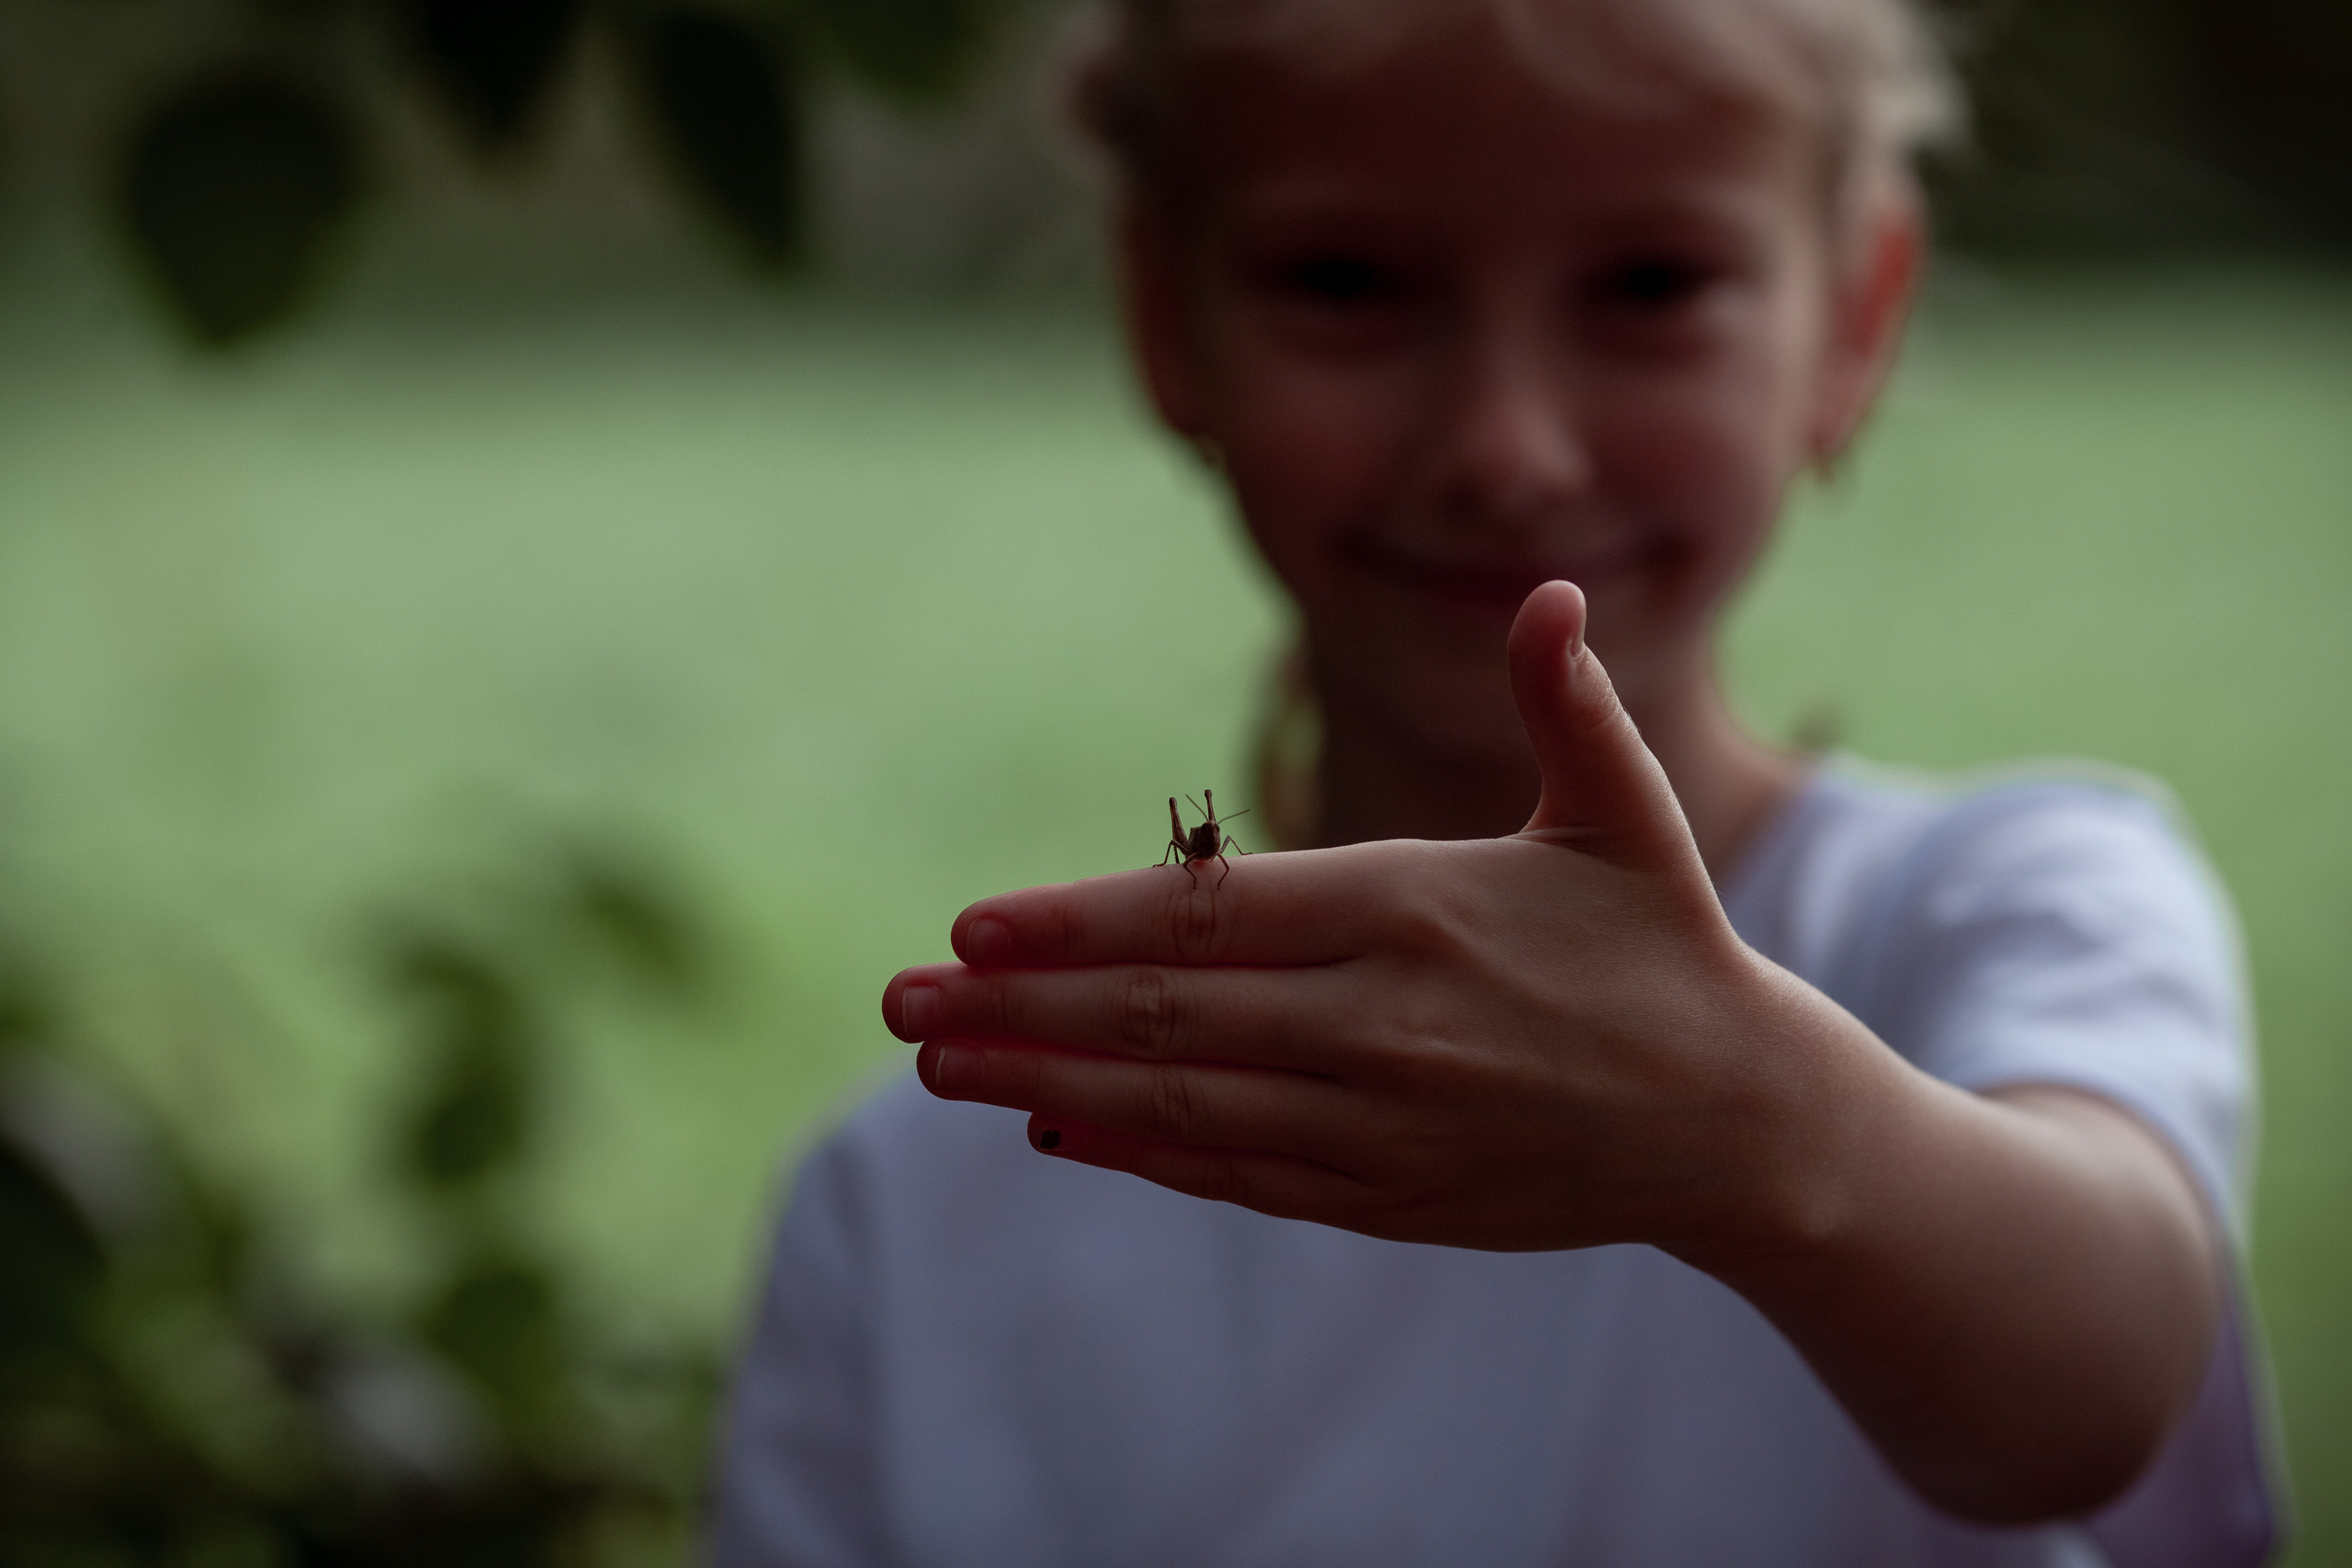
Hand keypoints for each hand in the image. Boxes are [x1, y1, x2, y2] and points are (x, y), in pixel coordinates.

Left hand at [882, 581, 1861, 1255]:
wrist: (1740, 1125)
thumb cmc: (1663, 948)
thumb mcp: (1624, 815)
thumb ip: (1565, 706)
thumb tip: (1551, 595)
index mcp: (1419, 910)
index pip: (1211, 915)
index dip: (1082, 924)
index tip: (974, 925)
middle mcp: (1386, 1023)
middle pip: (1166, 1016)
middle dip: (1018, 1011)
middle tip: (900, 1002)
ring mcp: (1384, 1122)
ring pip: (1181, 1104)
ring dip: (1048, 1086)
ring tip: (941, 1067)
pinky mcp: (1392, 1197)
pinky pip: (1239, 1175)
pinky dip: (1141, 1153)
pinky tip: (1059, 1133)